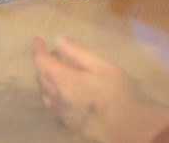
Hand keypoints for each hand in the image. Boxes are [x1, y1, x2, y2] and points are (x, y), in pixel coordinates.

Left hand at [31, 36, 168, 142]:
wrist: (131, 128)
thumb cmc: (118, 93)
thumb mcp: (101, 66)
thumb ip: (77, 52)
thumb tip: (58, 39)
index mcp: (63, 81)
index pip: (41, 62)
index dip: (37, 49)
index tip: (38, 40)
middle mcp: (58, 98)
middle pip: (41, 77)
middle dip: (44, 62)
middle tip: (55, 53)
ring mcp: (63, 113)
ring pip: (45, 93)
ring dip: (47, 79)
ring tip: (60, 70)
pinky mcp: (70, 123)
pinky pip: (54, 106)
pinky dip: (53, 93)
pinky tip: (67, 91)